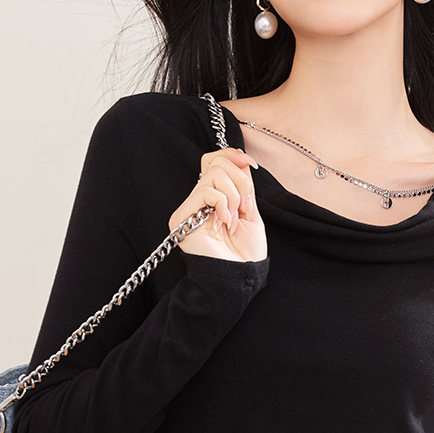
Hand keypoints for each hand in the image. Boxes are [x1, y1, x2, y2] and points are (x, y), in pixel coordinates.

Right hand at [168, 146, 266, 262]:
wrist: (240, 277)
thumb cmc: (246, 252)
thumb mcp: (250, 211)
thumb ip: (244, 185)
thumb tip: (241, 159)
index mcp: (214, 197)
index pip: (214, 160)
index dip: (232, 155)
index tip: (251, 164)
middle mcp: (199, 200)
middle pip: (215, 163)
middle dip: (240, 181)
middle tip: (246, 208)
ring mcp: (189, 209)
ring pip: (213, 175)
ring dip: (234, 196)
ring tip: (235, 219)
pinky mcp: (182, 218)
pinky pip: (205, 192)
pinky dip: (223, 203)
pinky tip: (225, 221)